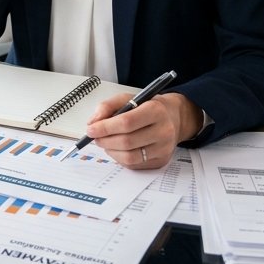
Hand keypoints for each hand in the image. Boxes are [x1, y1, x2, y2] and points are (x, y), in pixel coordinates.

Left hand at [84, 92, 201, 169]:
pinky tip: (117, 149)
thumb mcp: (128, 98)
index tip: (91, 129)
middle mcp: (163, 131)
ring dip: (111, 151)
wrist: (173, 118)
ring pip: (129, 157)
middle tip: (95, 137)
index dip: (105, 127)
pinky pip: (134, 165)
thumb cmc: (147, 107)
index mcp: (156, 110)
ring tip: (105, 142)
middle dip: (105, 140)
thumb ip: (107, 106)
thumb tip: (93, 122)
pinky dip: (119, 158)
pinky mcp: (161, 161)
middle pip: (127, 142)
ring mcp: (164, 149)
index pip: (126, 122)